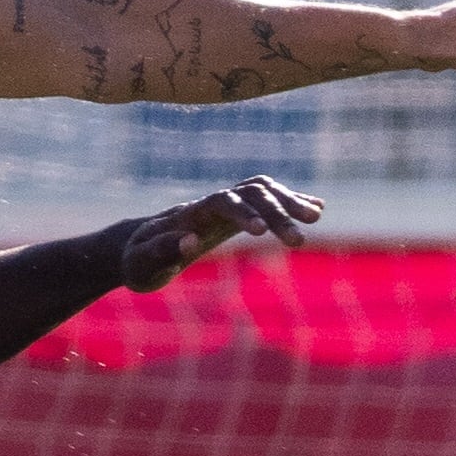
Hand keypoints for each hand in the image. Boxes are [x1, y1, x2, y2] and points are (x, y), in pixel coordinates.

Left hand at [119, 175, 321, 291]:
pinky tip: (317, 208)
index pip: (220, 202)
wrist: (140, 248)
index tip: (260, 233)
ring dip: (289, 202)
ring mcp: (226, 206)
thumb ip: (162, 251)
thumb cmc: (138, 260)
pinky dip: (291, 201)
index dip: (242, 213)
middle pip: (248, 193)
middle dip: (275, 212)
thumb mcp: (141, 264)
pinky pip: (266, 200)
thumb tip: (190, 240)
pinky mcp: (236, 215)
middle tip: (299, 241)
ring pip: (262, 191)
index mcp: (190, 213)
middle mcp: (211, 203)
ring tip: (316, 219)